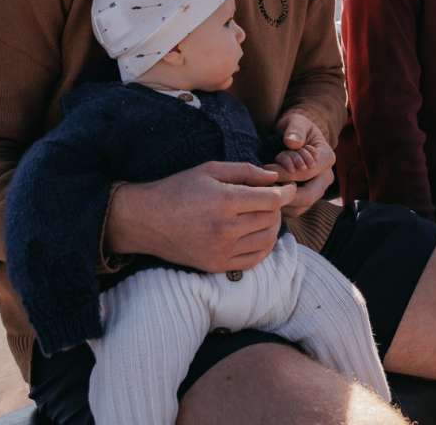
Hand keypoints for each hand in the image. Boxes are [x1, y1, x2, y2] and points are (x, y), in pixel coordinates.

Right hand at [106, 162, 294, 272]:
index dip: (285, 192)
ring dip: (273, 227)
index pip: (271, 200)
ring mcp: (221, 251)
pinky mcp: (216, 265)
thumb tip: (274, 177)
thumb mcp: (211, 170)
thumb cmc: (178, 189)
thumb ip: (246, 171)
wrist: (146, 220)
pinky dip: (263, 247)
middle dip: (277, 207)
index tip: (288, 188)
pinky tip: (258, 234)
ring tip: (265, 215)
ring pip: (267, 241)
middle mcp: (225, 229)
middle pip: (271, 219)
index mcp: (224, 202)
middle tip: (271, 199)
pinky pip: (253, 260)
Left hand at [269, 110, 335, 217]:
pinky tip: (265, 195)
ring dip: (279, 200)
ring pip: (299, 208)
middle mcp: (326, 177)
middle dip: (282, 191)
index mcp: (326, 158)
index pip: (307, 173)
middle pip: (307, 196)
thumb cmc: (296, 129)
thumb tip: (292, 142)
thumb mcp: (296, 122)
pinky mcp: (305, 201)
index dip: (285, 173)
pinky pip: (293, 211)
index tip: (266, 168)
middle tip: (262, 184)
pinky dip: (278, 206)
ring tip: (264, 187)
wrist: (297, 137)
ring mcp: (317, 191)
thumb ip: (295, 129)